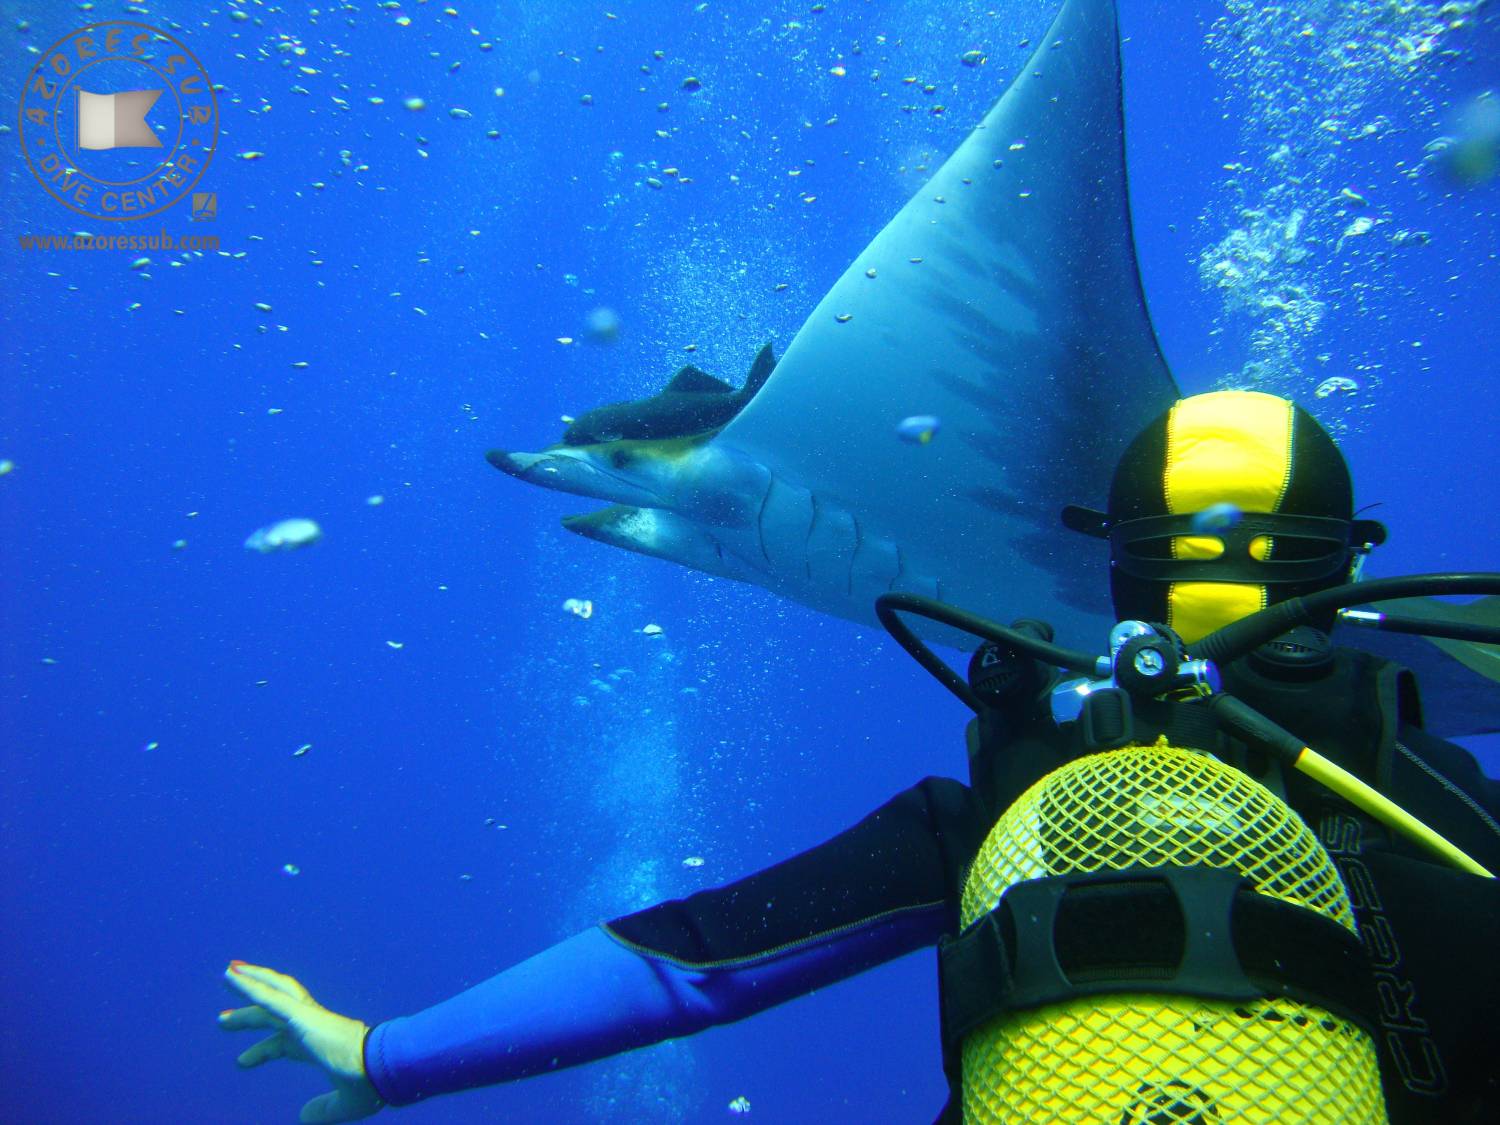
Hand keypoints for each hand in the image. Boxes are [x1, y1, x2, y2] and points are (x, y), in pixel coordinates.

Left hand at [219, 960, 384, 1123]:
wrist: (382, 1066)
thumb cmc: (371, 1083)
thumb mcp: (344, 1104)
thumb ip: (324, 1110)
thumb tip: (303, 1116)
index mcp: (319, 1044)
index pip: (284, 1043)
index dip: (262, 1051)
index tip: (240, 1062)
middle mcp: (312, 1025)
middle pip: (274, 1013)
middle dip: (248, 1014)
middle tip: (222, 1019)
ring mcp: (306, 1017)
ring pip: (272, 993)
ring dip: (248, 982)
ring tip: (227, 974)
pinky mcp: (301, 1014)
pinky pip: (268, 997)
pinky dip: (248, 986)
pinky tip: (230, 977)